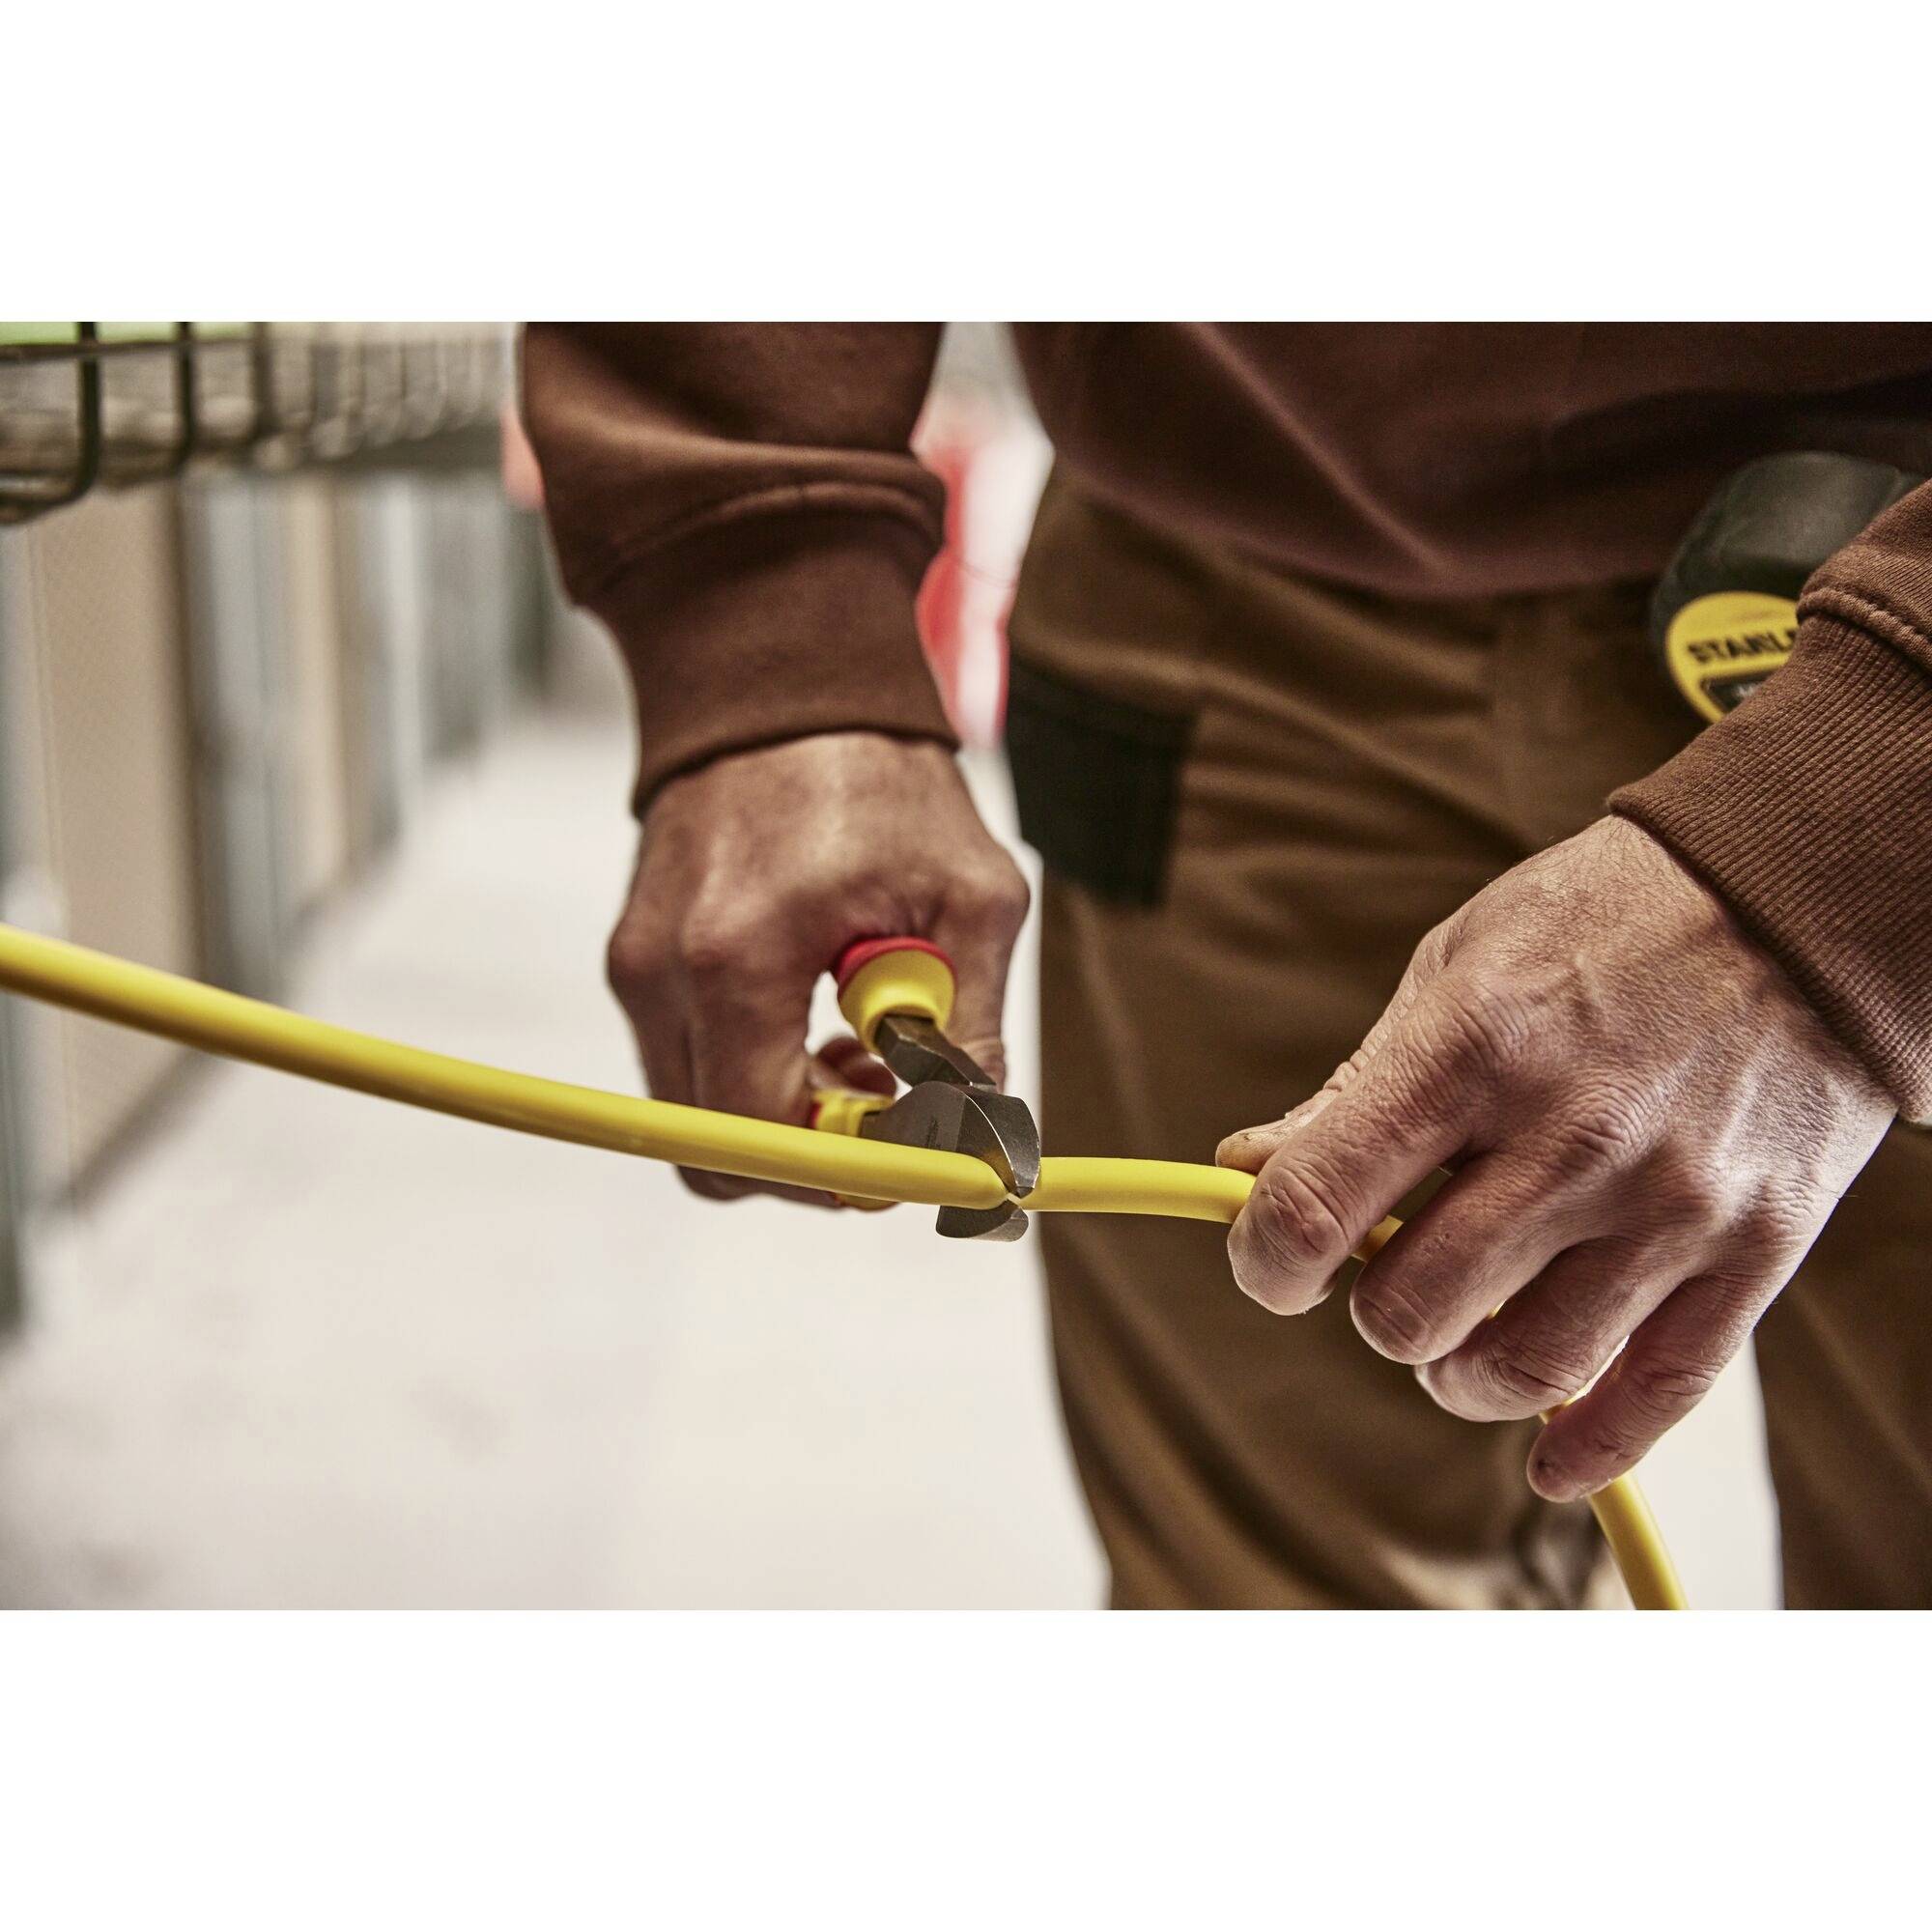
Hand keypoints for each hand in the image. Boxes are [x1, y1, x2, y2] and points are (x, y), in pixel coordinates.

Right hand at [606, 731, 1028, 1202]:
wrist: (782, 683)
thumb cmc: (883, 781)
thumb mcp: (969, 899)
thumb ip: (971, 1033)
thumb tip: (976, 1144)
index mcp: (737, 959)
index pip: (759, 1141)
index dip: (840, 1172)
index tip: (907, 1144)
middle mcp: (662, 972)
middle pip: (716, 1150)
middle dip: (810, 1154)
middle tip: (888, 1101)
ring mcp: (637, 965)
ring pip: (700, 1112)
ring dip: (786, 1109)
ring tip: (863, 1040)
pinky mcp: (636, 957)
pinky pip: (690, 1059)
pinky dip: (756, 1064)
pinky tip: (819, 1010)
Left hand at [1216, 816, 1893, 1499]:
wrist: (1795, 902)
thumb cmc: (1597, 925)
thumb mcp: (1453, 969)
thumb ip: (1355, 1088)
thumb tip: (1249, 1171)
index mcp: (1473, 1048)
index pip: (1318, 1204)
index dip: (1265, 1259)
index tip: (1269, 1264)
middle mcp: (1572, 1137)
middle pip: (1413, 1310)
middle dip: (1374, 1310)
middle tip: (1389, 1275)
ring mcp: (1671, 1204)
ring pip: (1523, 1369)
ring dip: (1460, 1376)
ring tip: (1458, 1340)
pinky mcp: (1754, 1252)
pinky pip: (1657, 1393)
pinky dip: (1588, 1447)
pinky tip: (1546, 1459)